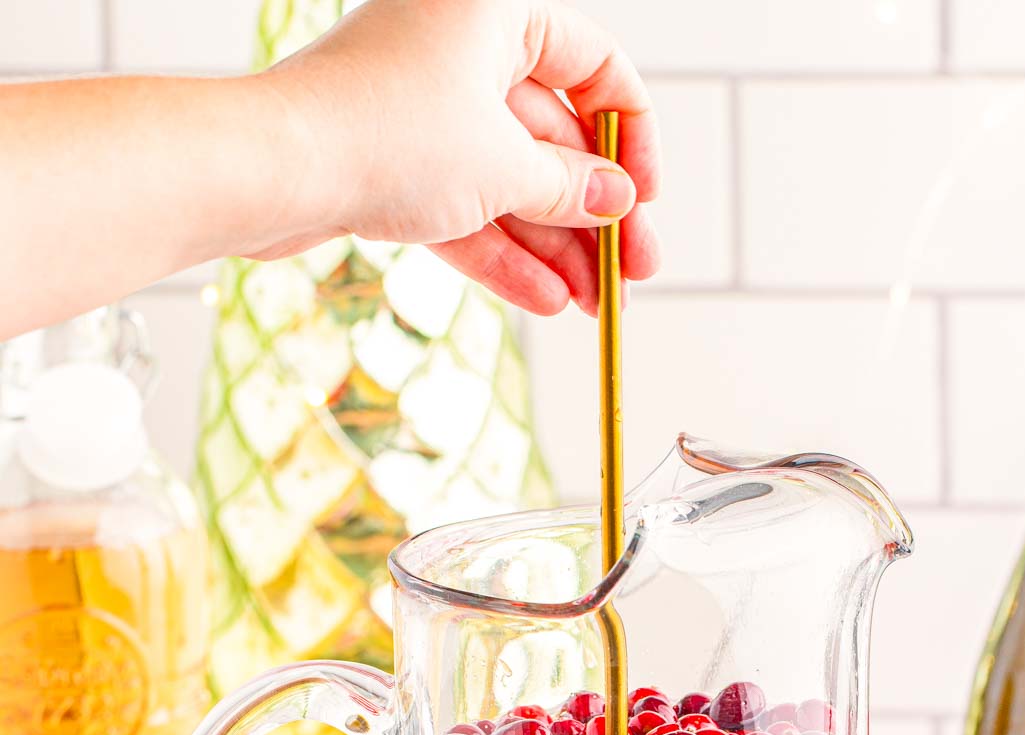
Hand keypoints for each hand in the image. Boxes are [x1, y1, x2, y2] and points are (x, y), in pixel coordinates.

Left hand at [259, 0, 660, 315]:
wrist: (273, 170)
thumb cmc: (382, 135)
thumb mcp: (504, 169)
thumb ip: (572, 188)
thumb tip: (617, 201)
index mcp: (497, 11)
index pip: (594, 66)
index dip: (631, 138)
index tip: (643, 199)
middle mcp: (461, 46)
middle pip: (554, 137)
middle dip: (594, 216)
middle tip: (629, 276)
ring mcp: (424, 107)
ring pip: (510, 181)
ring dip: (555, 248)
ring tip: (592, 306)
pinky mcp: (393, 160)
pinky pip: (466, 206)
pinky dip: (503, 251)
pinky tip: (546, 301)